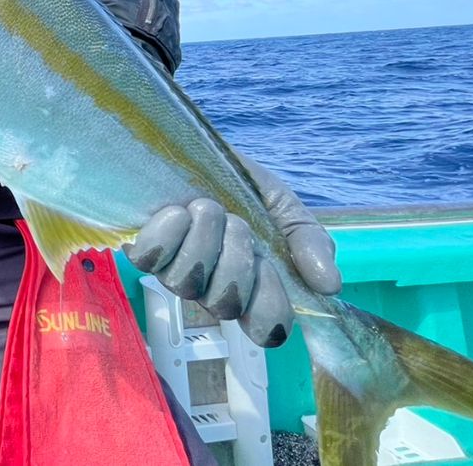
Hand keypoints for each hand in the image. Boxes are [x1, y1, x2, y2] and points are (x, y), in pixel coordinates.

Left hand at [125, 155, 340, 347]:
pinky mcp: (142, 251)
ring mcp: (174, 270)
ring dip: (204, 239)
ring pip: (187, 284)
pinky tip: (176, 212)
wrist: (189, 144)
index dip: (267, 310)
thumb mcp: (283, 205)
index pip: (265, 329)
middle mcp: (211, 286)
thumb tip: (330, 285)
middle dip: (235, 259)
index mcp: (251, 284)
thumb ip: (310, 240)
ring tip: (205, 207)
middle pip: (225, 305)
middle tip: (235, 222)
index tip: (267, 267)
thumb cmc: (237, 181)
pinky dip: (167, 233)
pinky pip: (149, 261)